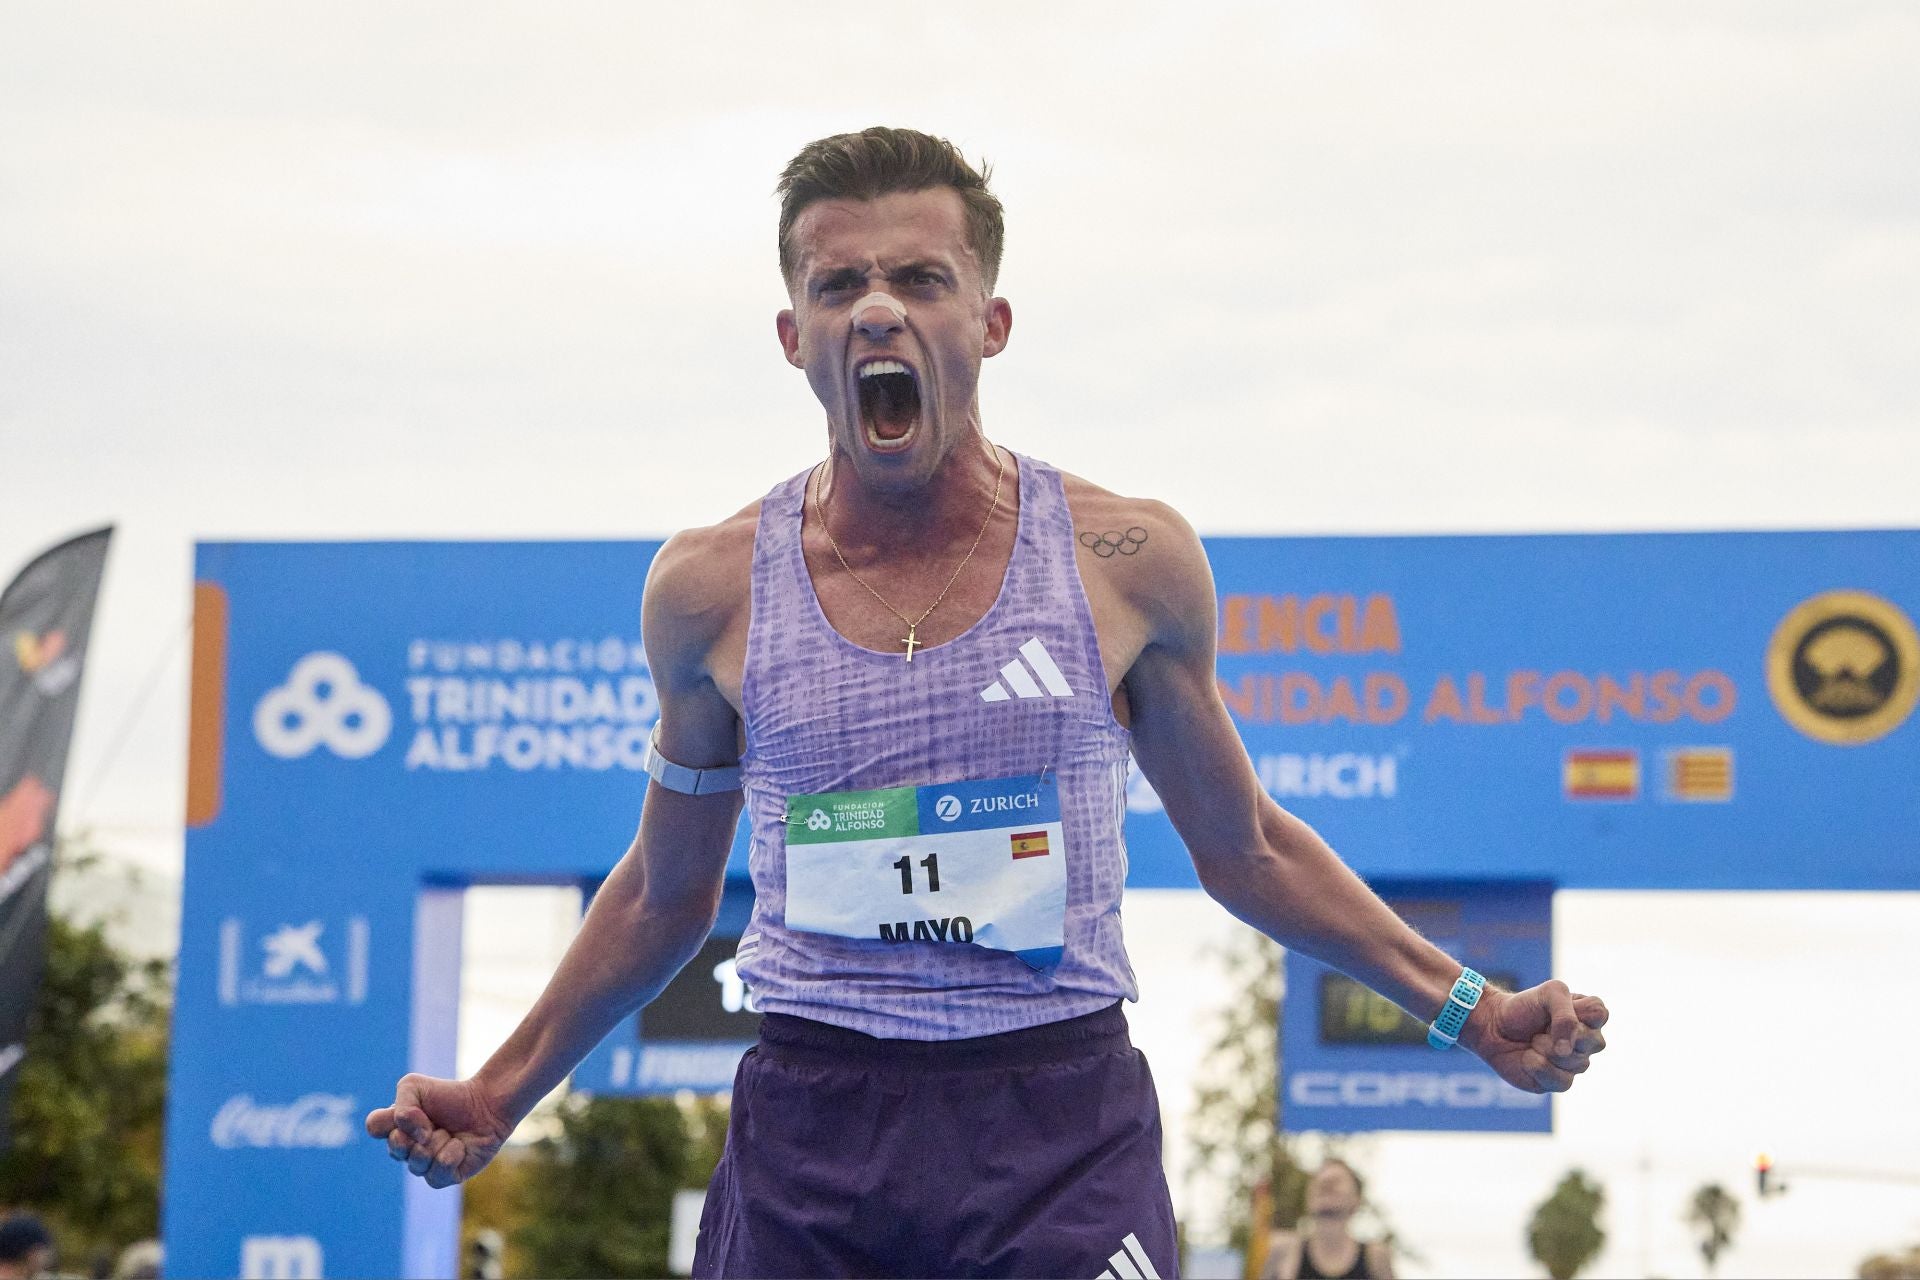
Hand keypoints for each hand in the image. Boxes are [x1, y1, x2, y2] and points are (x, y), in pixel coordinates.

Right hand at [365, 1073, 513, 1187]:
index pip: (374, 1126)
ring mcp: (423, 1166)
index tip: (413, 1108)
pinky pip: (438, 1173)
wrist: (486, 1105)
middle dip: (418, 1130)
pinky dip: (452, 1154)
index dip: (393, 1117)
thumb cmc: (450, 1095)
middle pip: (396, 1147)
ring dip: (438, 1141)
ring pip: (418, 1161)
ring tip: (450, 1132)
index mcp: (394, 1128)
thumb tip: (414, 1136)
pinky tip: (460, 1146)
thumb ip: (402, 1105)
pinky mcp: (443, 1177)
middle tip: (435, 1122)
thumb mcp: (415, 1086)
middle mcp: (405, 1150)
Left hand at [1463, 980, 1607, 1093]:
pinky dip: (1538, 1067)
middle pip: (1593, 1041)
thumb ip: (1566, 1014)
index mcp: (1588, 1016)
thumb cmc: (1522, 1008)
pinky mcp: (1560, 1081)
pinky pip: (1562, 1080)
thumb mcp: (1547, 994)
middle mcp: (1587, 1041)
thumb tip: (1568, 1051)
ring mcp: (1575, 1063)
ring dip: (1545, 1048)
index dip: (1576, 1012)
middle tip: (1542, 1025)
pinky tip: (1528, 1058)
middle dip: (1560, 1032)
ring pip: (1577, 1062)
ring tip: (1533, 1040)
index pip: (1600, 1013)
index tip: (1554, 1006)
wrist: (1492, 1027)